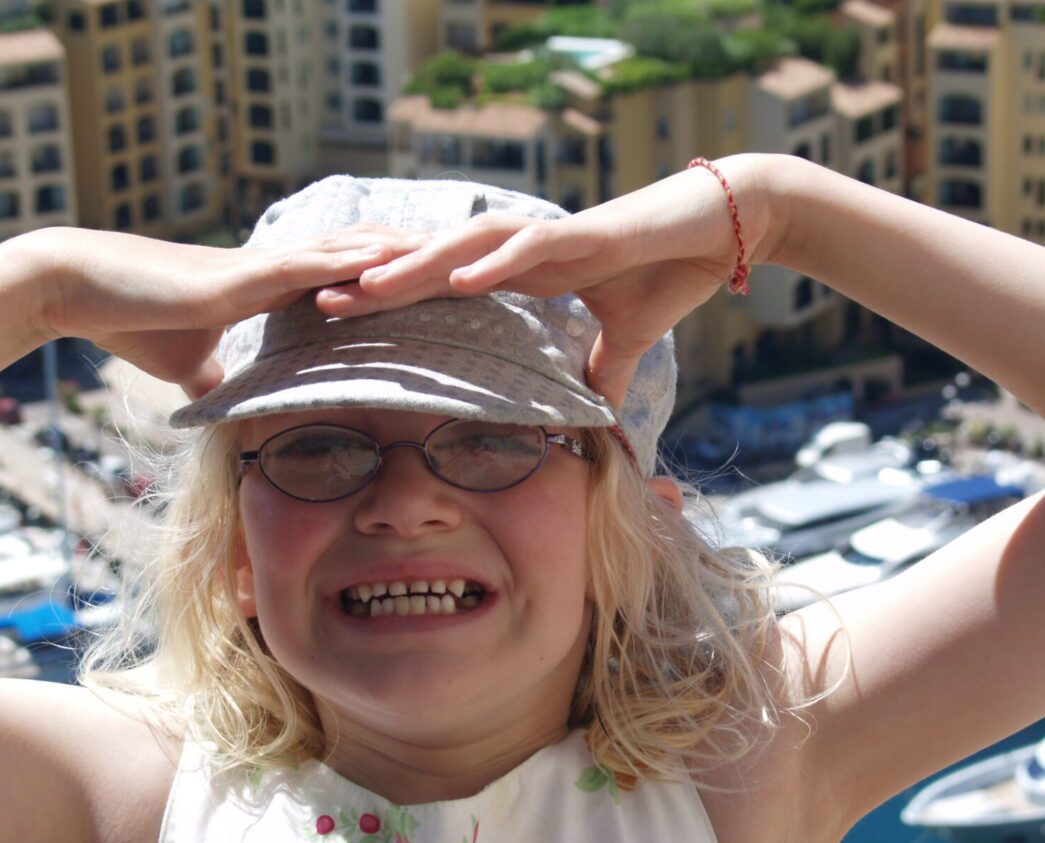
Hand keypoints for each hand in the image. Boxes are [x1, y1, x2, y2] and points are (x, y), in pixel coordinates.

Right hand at [25, 224, 435, 399]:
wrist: (81, 289)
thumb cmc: (134, 320)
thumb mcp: (188, 362)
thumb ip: (217, 381)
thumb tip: (227, 410)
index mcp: (278, 286)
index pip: (355, 278)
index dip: (402, 276)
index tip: (449, 283)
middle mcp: (282, 268)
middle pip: (369, 256)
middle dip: (423, 258)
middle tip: (481, 259)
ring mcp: (265, 265)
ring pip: (352, 251)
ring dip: (405, 252)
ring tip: (461, 252)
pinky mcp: (244, 273)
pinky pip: (311, 263)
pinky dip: (353, 262)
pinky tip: (393, 259)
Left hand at [313, 154, 783, 406]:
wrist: (725, 227)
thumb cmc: (673, 271)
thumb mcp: (629, 337)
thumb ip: (603, 369)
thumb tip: (596, 413)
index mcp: (526, 270)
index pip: (445, 284)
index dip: (395, 298)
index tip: (345, 317)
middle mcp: (526, 250)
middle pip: (438, 262)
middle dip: (380, 280)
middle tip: (319, 300)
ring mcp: (554, 237)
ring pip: (469, 247)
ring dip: (419, 265)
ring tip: (369, 285)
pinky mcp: (588, 234)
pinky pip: (533, 246)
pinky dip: (495, 261)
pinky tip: (458, 277)